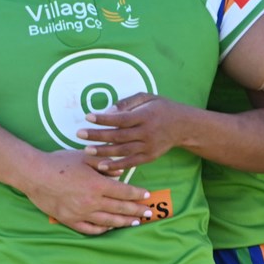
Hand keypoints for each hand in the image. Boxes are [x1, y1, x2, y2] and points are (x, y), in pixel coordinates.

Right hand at [19, 149, 152, 235]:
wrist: (35, 174)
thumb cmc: (59, 163)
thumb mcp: (84, 158)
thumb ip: (104, 165)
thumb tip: (120, 171)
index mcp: (97, 185)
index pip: (124, 192)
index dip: (137, 195)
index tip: (147, 196)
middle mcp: (92, 202)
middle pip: (120, 209)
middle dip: (137, 211)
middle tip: (149, 213)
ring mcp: (81, 213)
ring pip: (108, 221)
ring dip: (124, 222)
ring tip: (135, 222)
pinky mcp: (70, 220)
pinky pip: (91, 229)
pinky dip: (103, 230)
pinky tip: (110, 228)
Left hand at [76, 93, 190, 171]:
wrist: (183, 126)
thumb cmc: (161, 108)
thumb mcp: (147, 97)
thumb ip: (128, 102)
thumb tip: (109, 111)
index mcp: (146, 116)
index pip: (121, 119)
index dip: (104, 119)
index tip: (88, 117)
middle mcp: (147, 132)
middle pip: (119, 136)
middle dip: (98, 135)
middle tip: (79, 134)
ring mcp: (148, 147)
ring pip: (123, 151)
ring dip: (103, 151)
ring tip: (86, 150)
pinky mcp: (149, 157)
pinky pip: (131, 163)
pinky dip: (116, 165)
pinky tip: (102, 165)